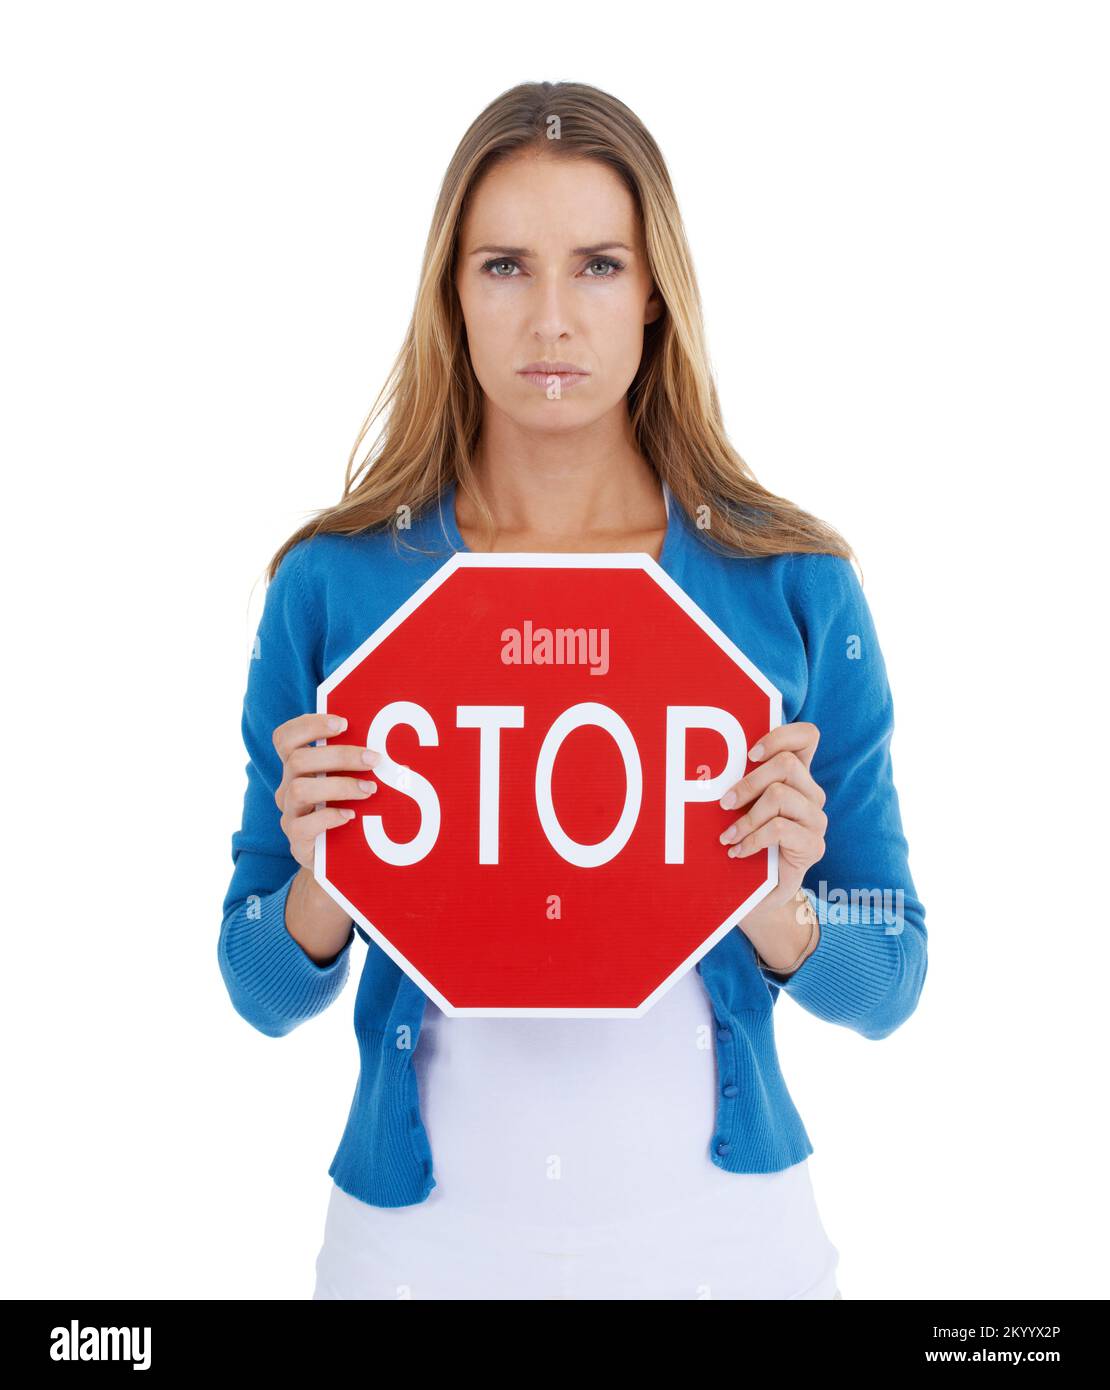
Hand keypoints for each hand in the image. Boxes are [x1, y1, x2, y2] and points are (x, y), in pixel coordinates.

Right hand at [272, 712, 381, 870]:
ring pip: (299, 790)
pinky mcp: (296, 841)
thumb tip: (393, 747)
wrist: (337, 859)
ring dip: (338, 785)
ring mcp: (290, 814)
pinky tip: (352, 816)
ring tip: (369, 789)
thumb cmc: (347, 809)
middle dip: (339, 755)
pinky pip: (304, 826)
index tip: (343, 723)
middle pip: (298, 760)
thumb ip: (357, 763)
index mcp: (297, 767)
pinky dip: (329, 817)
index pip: (285, 738)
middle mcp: (287, 787)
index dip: (309, 725)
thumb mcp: (348, 782)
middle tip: (374, 759)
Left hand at [717, 721, 826, 967]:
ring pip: (780, 795)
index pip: (807, 736)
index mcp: (796, 776)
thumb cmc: (742, 842)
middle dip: (748, 782)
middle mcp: (811, 794)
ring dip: (746, 817)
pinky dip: (752, 839)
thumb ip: (737, 781)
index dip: (781, 735)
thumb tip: (705, 763)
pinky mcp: (813, 846)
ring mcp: (816, 820)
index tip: (749, 753)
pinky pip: (779, 829)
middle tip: (724, 803)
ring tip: (727, 836)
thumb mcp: (739, 807)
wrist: (756, 894)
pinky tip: (737, 851)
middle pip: (787, 764)